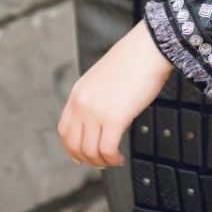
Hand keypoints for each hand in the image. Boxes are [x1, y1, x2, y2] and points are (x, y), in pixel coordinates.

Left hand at [58, 19, 173, 168]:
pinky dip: (113, 159)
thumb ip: (94, 98)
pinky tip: (121, 157)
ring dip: (102, 161)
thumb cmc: (132, 62)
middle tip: (102, 162)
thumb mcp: (102, 79)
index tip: (83, 156)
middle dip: (88, 159)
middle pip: (75, 145)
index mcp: (78, 93)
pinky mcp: (114, 118)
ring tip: (114, 159)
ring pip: (90, 151)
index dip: (72, 149)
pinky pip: (107, 150)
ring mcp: (96, 111)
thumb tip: (98, 121)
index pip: (64, 130)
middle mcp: (82, 103)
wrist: (148, 49)